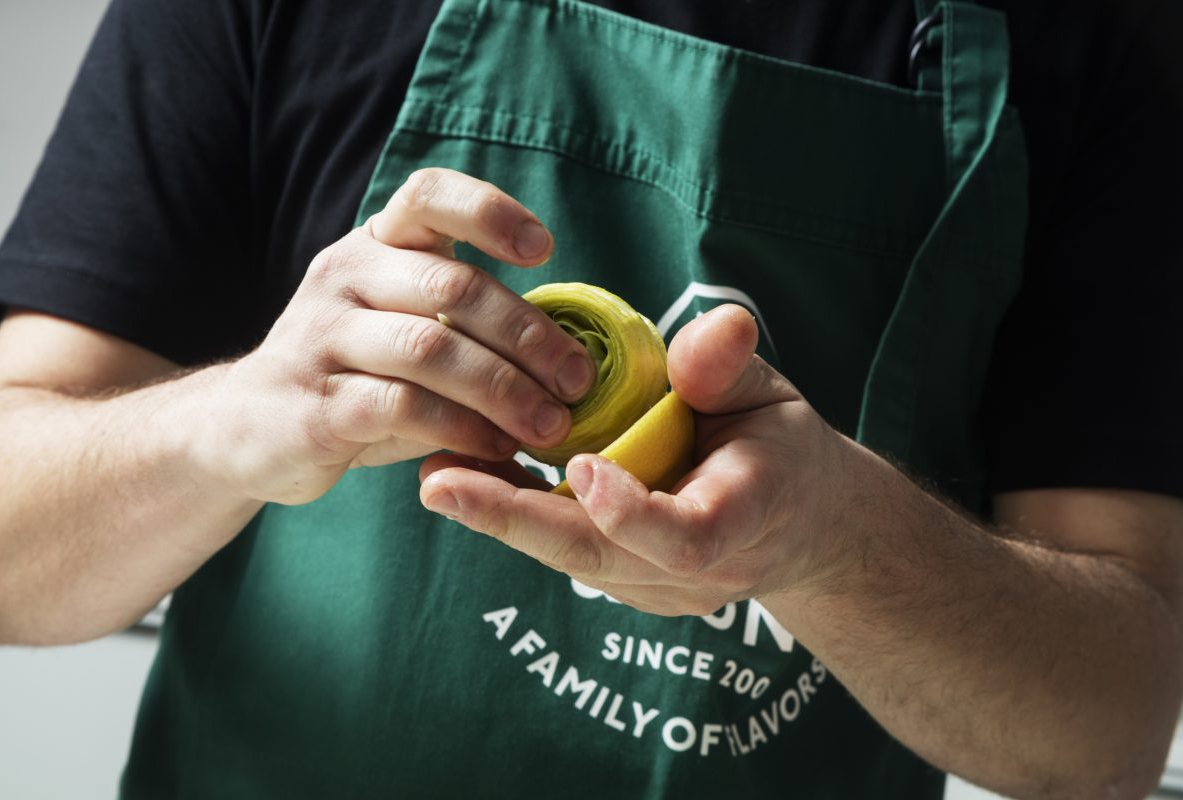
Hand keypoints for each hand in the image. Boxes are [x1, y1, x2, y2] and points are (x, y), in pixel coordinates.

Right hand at [196, 168, 595, 504]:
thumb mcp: (403, 326)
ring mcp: (323, 338)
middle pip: (451, 286)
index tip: (542, 250)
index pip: (428, 196)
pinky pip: (402, 407)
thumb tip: (571, 354)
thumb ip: (468, 322)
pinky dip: (461, 428)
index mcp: (374, 245)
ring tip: (548, 425)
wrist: (246, 431)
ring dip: (503, 390)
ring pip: (430, 348)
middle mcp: (345, 276)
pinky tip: (494, 448)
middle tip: (577, 382)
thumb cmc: (356, 375)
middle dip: (527, 336)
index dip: (490, 212)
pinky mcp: (314, 404)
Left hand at [418, 304, 850, 614]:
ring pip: (570, 560)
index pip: (687, 538)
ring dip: (500, 516)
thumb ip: (731, 366)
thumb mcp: (768, 394)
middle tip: (441, 482)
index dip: (631, 512)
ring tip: (436, 473)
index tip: (579, 468)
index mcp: (747, 516)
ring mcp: (659, 589)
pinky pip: (565, 552)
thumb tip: (715, 329)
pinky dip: (517, 515)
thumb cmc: (777, 446)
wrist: (796, 521)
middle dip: (516, 520)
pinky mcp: (628, 584)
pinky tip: (469, 477)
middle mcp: (700, 572)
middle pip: (600, 559)